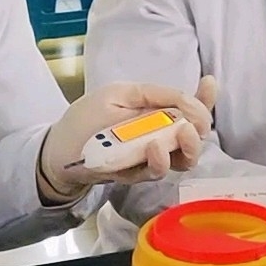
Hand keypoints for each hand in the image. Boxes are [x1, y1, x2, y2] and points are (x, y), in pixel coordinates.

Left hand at [40, 77, 217, 197]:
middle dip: (197, 133)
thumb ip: (156, 95)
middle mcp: (158, 134)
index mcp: (155, 109)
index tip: (208, 92)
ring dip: (185, 149)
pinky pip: (156, 171)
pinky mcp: (138, 174)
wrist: (56, 152)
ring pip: (181, 158)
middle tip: (193, 130)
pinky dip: (159, 162)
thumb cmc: (86, 118)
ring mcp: (150, 155)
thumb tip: (191, 98)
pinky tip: (153, 149)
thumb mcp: (120, 95)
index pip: (190, 106)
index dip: (204, 102)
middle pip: (192, 136)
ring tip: (180, 136)